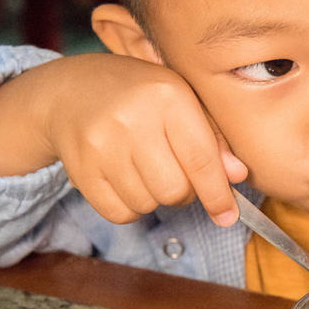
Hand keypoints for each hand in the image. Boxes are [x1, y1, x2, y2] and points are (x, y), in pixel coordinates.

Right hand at [0, 53, 246, 225]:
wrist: (71, 91)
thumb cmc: (142, 98)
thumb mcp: (183, 102)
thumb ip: (214, 138)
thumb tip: (238, 176)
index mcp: (167, 96)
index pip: (200, 159)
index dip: (218, 195)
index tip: (228, 216)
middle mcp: (132, 118)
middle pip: (174, 190)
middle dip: (185, 194)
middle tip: (178, 176)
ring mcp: (101, 145)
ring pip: (148, 204)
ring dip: (156, 199)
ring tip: (149, 171)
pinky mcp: (80, 169)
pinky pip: (119, 213)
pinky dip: (131, 208)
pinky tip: (128, 181)